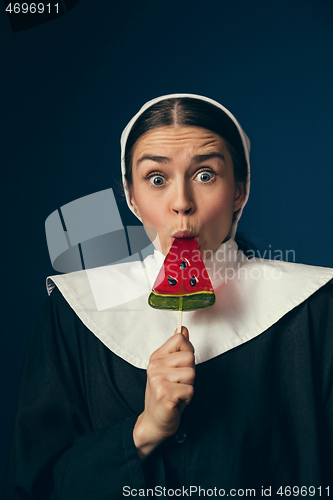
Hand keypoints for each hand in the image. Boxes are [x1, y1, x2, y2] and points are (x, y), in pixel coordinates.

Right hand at [133, 326, 194, 460]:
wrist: (155, 421)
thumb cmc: (166, 394)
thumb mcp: (171, 368)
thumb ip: (177, 349)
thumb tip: (182, 328)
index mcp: (156, 356)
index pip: (179, 339)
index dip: (188, 351)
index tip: (181, 365)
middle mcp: (155, 366)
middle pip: (189, 356)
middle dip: (190, 372)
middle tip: (179, 383)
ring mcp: (158, 380)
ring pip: (191, 374)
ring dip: (189, 387)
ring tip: (178, 392)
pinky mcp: (165, 394)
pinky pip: (190, 390)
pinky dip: (188, 398)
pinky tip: (177, 401)